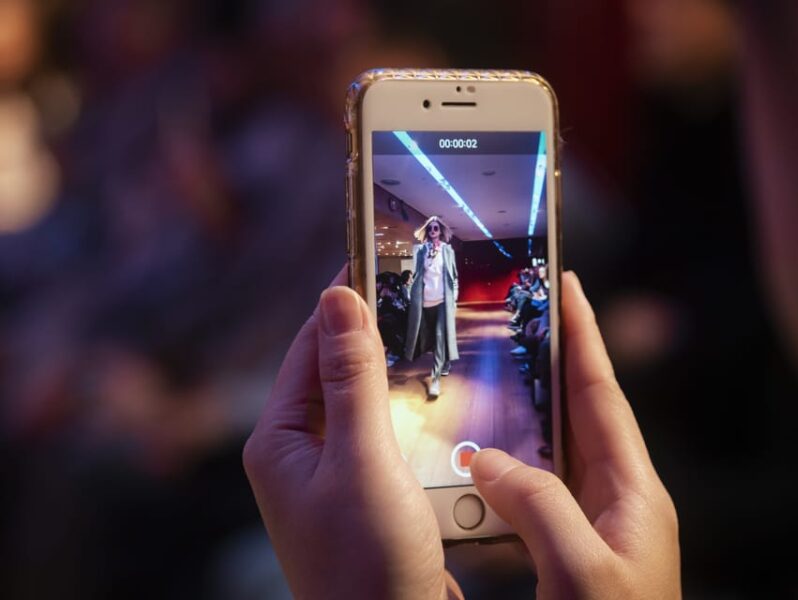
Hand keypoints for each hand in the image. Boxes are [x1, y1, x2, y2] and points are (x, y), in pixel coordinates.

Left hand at [243, 268, 456, 599]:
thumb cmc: (367, 564)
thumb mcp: (362, 460)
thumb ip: (353, 377)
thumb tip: (338, 295)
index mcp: (281, 439)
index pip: (312, 345)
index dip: (346, 299)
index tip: (382, 254)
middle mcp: (300, 453)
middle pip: (339, 370)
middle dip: (378, 333)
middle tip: (422, 291)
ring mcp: (334, 476)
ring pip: (368, 402)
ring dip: (400, 374)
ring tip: (438, 335)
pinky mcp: (367, 494)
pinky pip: (388, 436)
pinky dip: (414, 413)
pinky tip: (445, 400)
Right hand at [471, 271, 680, 598]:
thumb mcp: (580, 572)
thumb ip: (537, 506)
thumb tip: (488, 462)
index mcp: (635, 492)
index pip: (603, 394)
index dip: (585, 336)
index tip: (568, 284)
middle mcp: (619, 498)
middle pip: (581, 412)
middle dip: (553, 361)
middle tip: (520, 316)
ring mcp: (597, 523)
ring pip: (556, 451)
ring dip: (525, 415)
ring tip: (492, 377)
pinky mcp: (574, 548)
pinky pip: (539, 492)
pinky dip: (510, 471)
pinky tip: (480, 465)